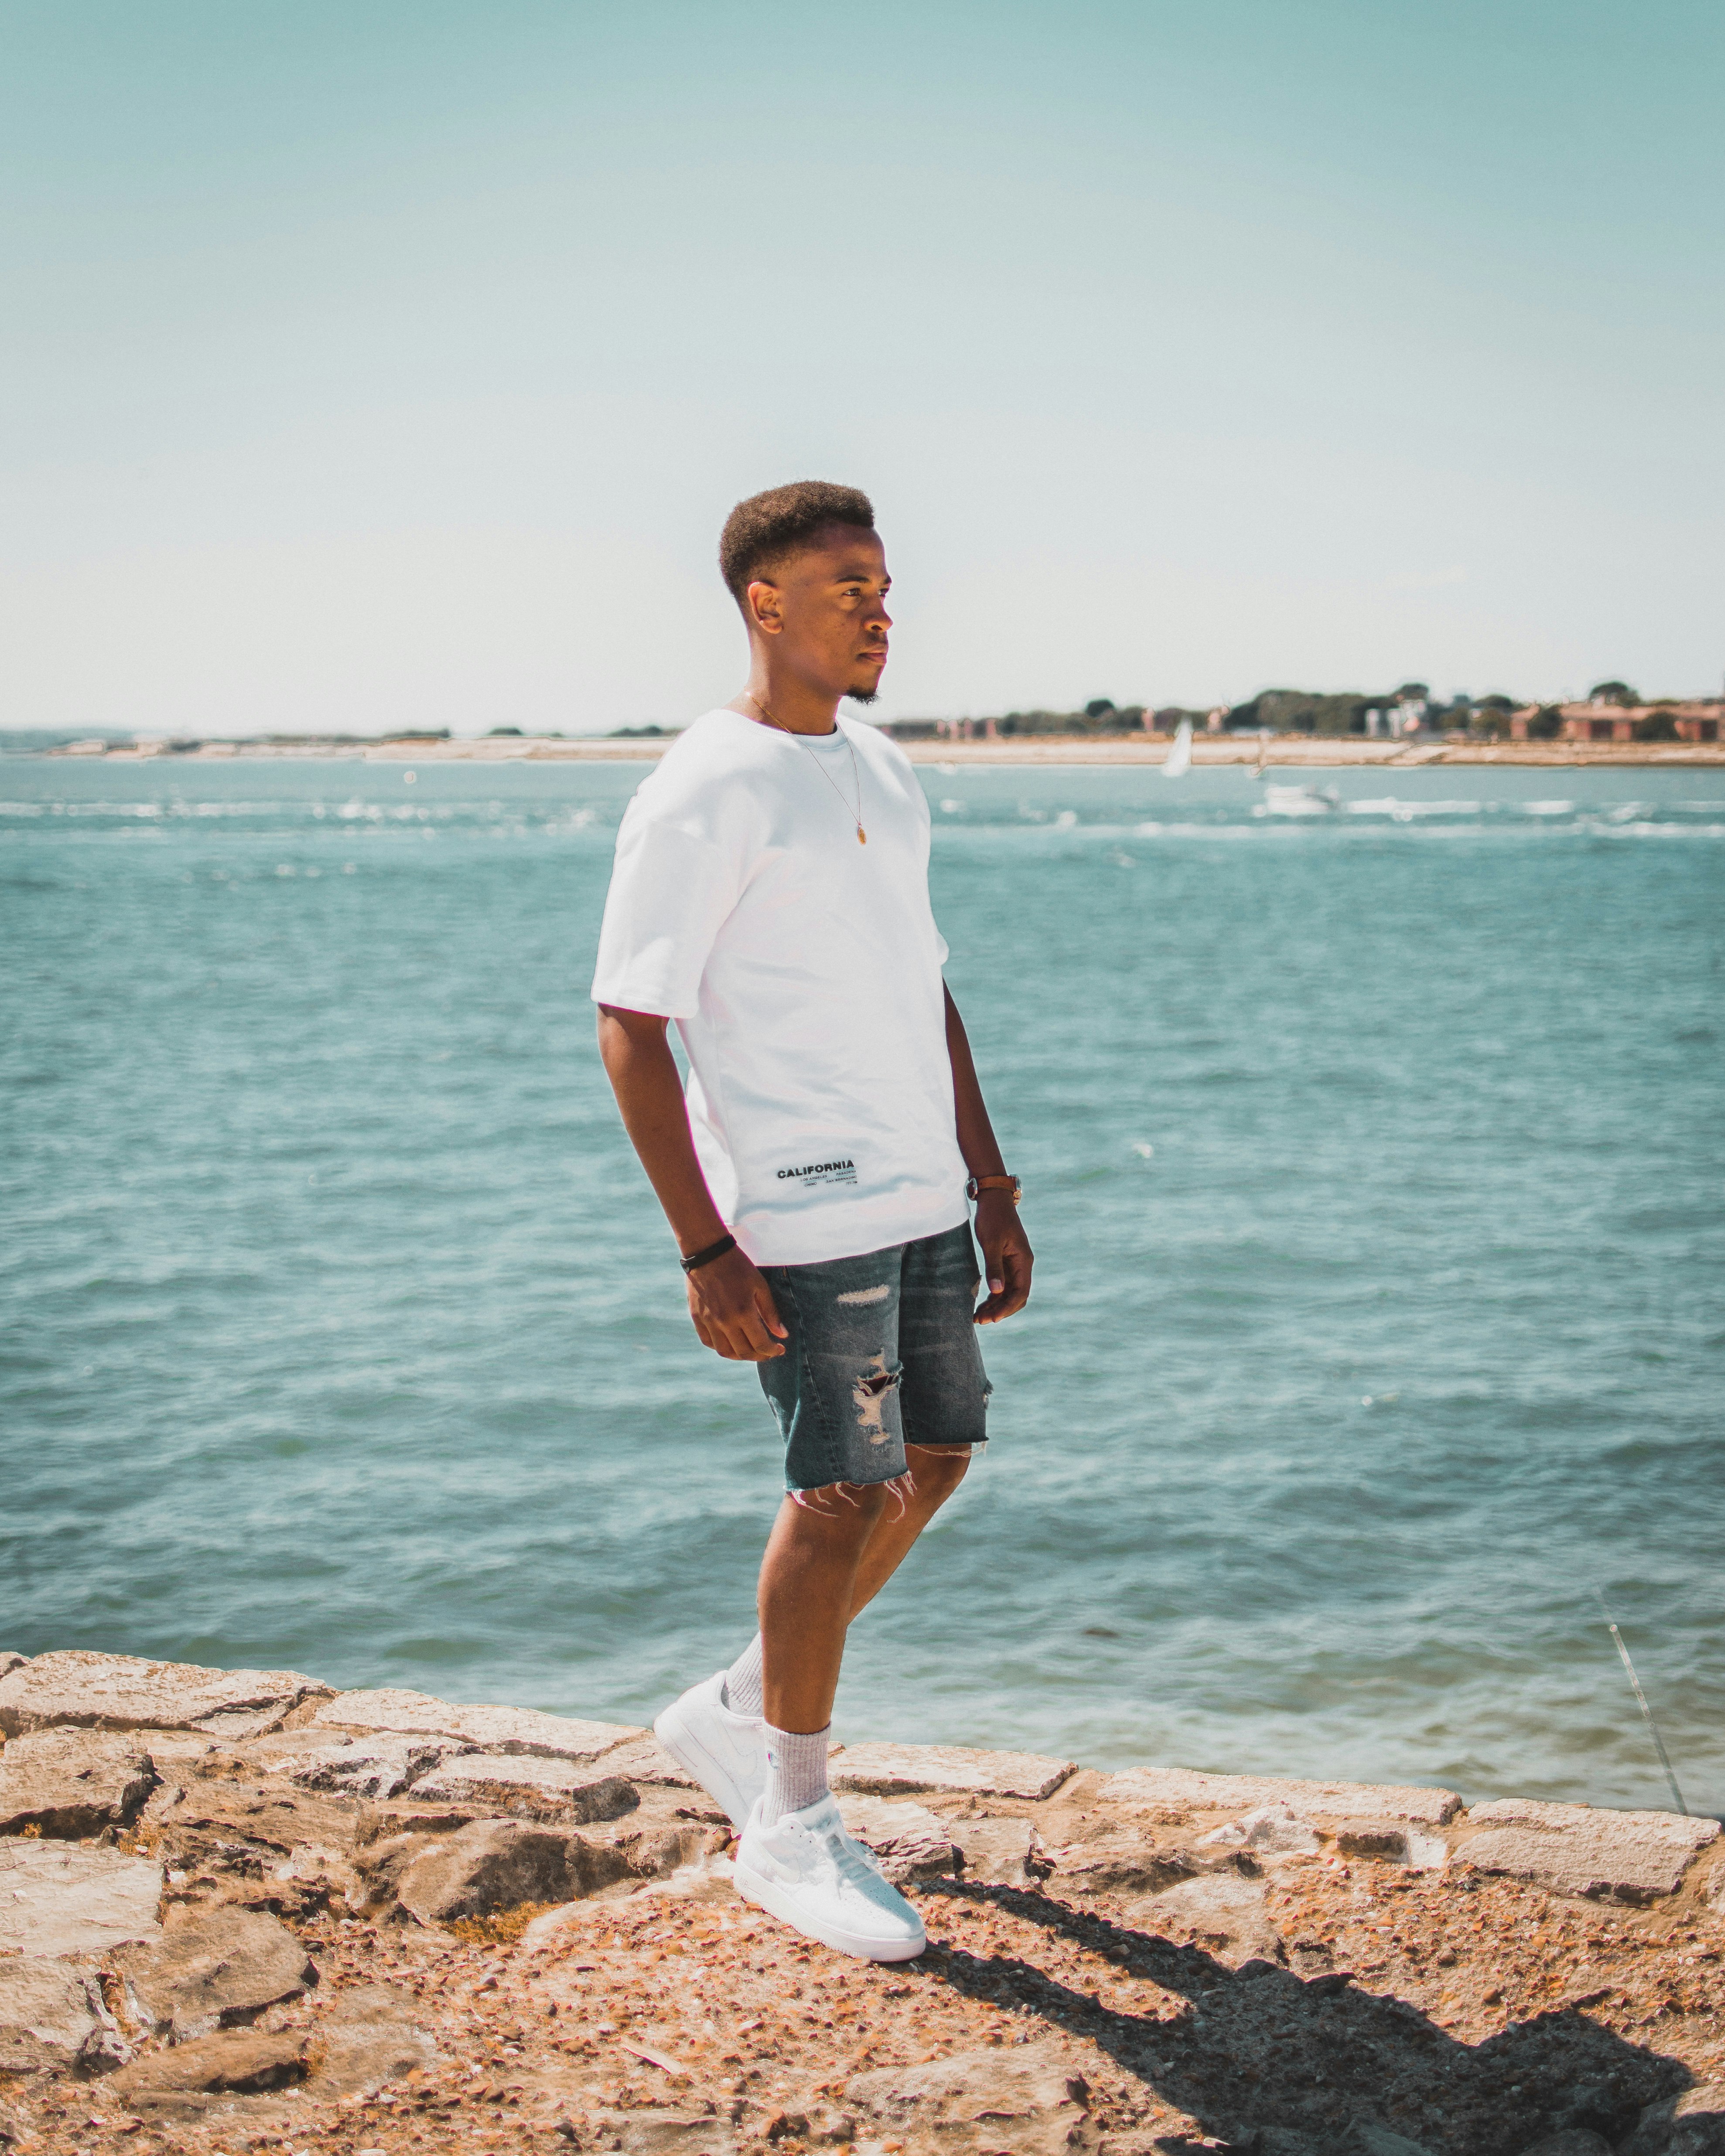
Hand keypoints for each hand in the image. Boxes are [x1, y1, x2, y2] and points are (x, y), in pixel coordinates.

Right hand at [686, 1247, 788, 1361]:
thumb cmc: (738, 1266)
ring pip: (724, 1352)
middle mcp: (724, 1321)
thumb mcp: (760, 1286)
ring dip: (739, 1356)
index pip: (760, 1344)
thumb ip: (770, 1312)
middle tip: (767, 1352)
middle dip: (759, 1356)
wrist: (708, 1253)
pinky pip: (708, 1341)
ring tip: (750, 1350)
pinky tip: (730, 1342)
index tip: (780, 1349)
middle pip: (743, 1352)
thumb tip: (782, 1335)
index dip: (772, 1351)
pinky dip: (720, 1347)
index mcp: (743, 1312)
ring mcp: (708, 1321)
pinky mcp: (697, 1318)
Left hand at [973, 1191, 1032, 1323]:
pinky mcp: (1005, 1262)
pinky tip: (981, 1304)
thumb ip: (994, 1267)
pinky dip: (993, 1296)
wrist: (994, 1199)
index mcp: (1023, 1261)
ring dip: (995, 1305)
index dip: (1007, 1308)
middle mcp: (1022, 1265)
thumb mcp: (991, 1243)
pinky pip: (1002, 1285)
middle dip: (1000, 1310)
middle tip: (980, 1321)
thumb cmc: (992, 1218)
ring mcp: (1014, 1264)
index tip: (992, 1318)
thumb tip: (996, 1292)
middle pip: (1016, 1296)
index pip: (1020, 1292)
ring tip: (977, 1317)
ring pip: (1008, 1292)